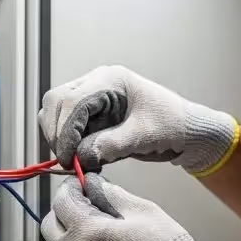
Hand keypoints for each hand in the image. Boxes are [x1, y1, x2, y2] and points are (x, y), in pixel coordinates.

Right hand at [39, 66, 238, 173]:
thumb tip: (81, 156)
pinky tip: (81, 158)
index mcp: (110, 80)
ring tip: (74, 161)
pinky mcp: (92, 114)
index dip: (64, 130)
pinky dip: (68, 142)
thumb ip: (112, 144)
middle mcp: (96, 84)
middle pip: (56, 102)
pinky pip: (67, 126)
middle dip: (56, 132)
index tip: (68, 158)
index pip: (72, 100)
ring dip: (59, 137)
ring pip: (56, 113)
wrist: (185, 131)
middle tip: (67, 161)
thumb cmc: (172, 125)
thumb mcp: (144, 135)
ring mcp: (92, 98)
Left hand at [41, 175, 240, 240]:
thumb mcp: (145, 212)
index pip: (61, 202)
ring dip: (71, 239)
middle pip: (50, 228)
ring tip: (101, 237)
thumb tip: (95, 186)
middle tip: (86, 208)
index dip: (70, 189)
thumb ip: (113, 195)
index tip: (81, 186)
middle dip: (64, 213)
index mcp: (88, 233)